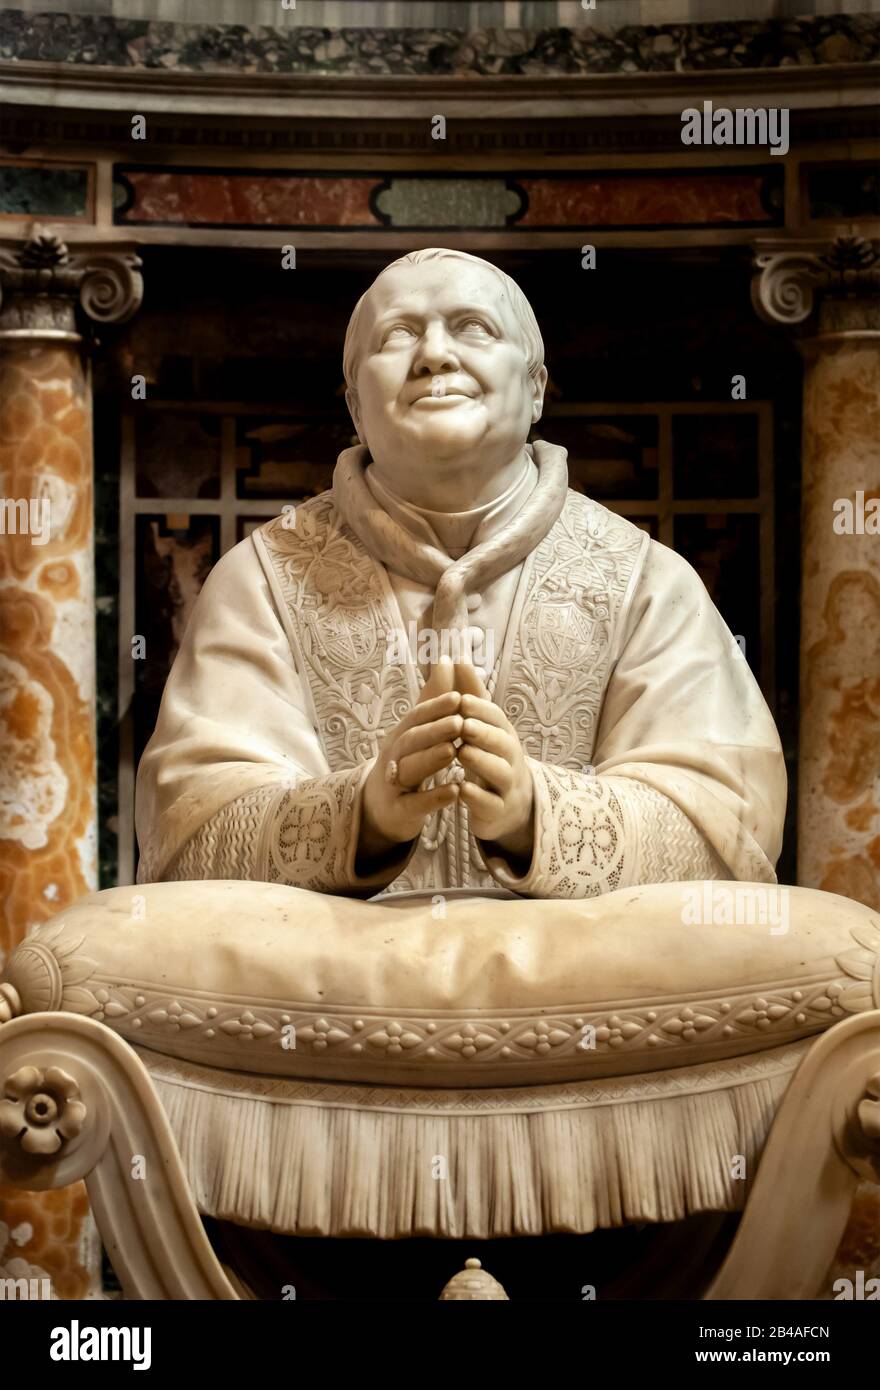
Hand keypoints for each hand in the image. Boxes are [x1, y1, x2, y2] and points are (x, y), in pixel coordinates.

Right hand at [360, 657, 461, 856]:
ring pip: (409, 770)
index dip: (435, 707)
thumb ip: (432, 698)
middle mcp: (393, 757)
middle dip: (434, 730)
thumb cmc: (404, 764)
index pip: (415, 718)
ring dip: (431, 759)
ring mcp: (393, 785)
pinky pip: (415, 804)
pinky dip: (434, 798)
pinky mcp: (399, 811)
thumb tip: (446, 657)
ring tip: (453, 750)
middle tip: (460, 722)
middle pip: (410, 741)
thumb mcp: (416, 732)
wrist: (380, 810)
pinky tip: (454, 791)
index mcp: (400, 736)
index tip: (459, 697)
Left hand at [453, 663, 534, 858]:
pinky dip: (477, 797)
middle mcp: (509, 758)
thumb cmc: (491, 758)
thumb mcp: (483, 726)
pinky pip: (490, 804)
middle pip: (502, 742)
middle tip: (462, 724)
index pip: (496, 717)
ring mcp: (506, 786)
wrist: (510, 807)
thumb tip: (458, 654)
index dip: (480, 708)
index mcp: (502, 735)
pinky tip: (461, 789)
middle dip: (483, 732)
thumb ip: (470, 693)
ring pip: (499, 772)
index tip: (461, 699)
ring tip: (461, 752)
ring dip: (480, 761)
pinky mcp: (497, 811)